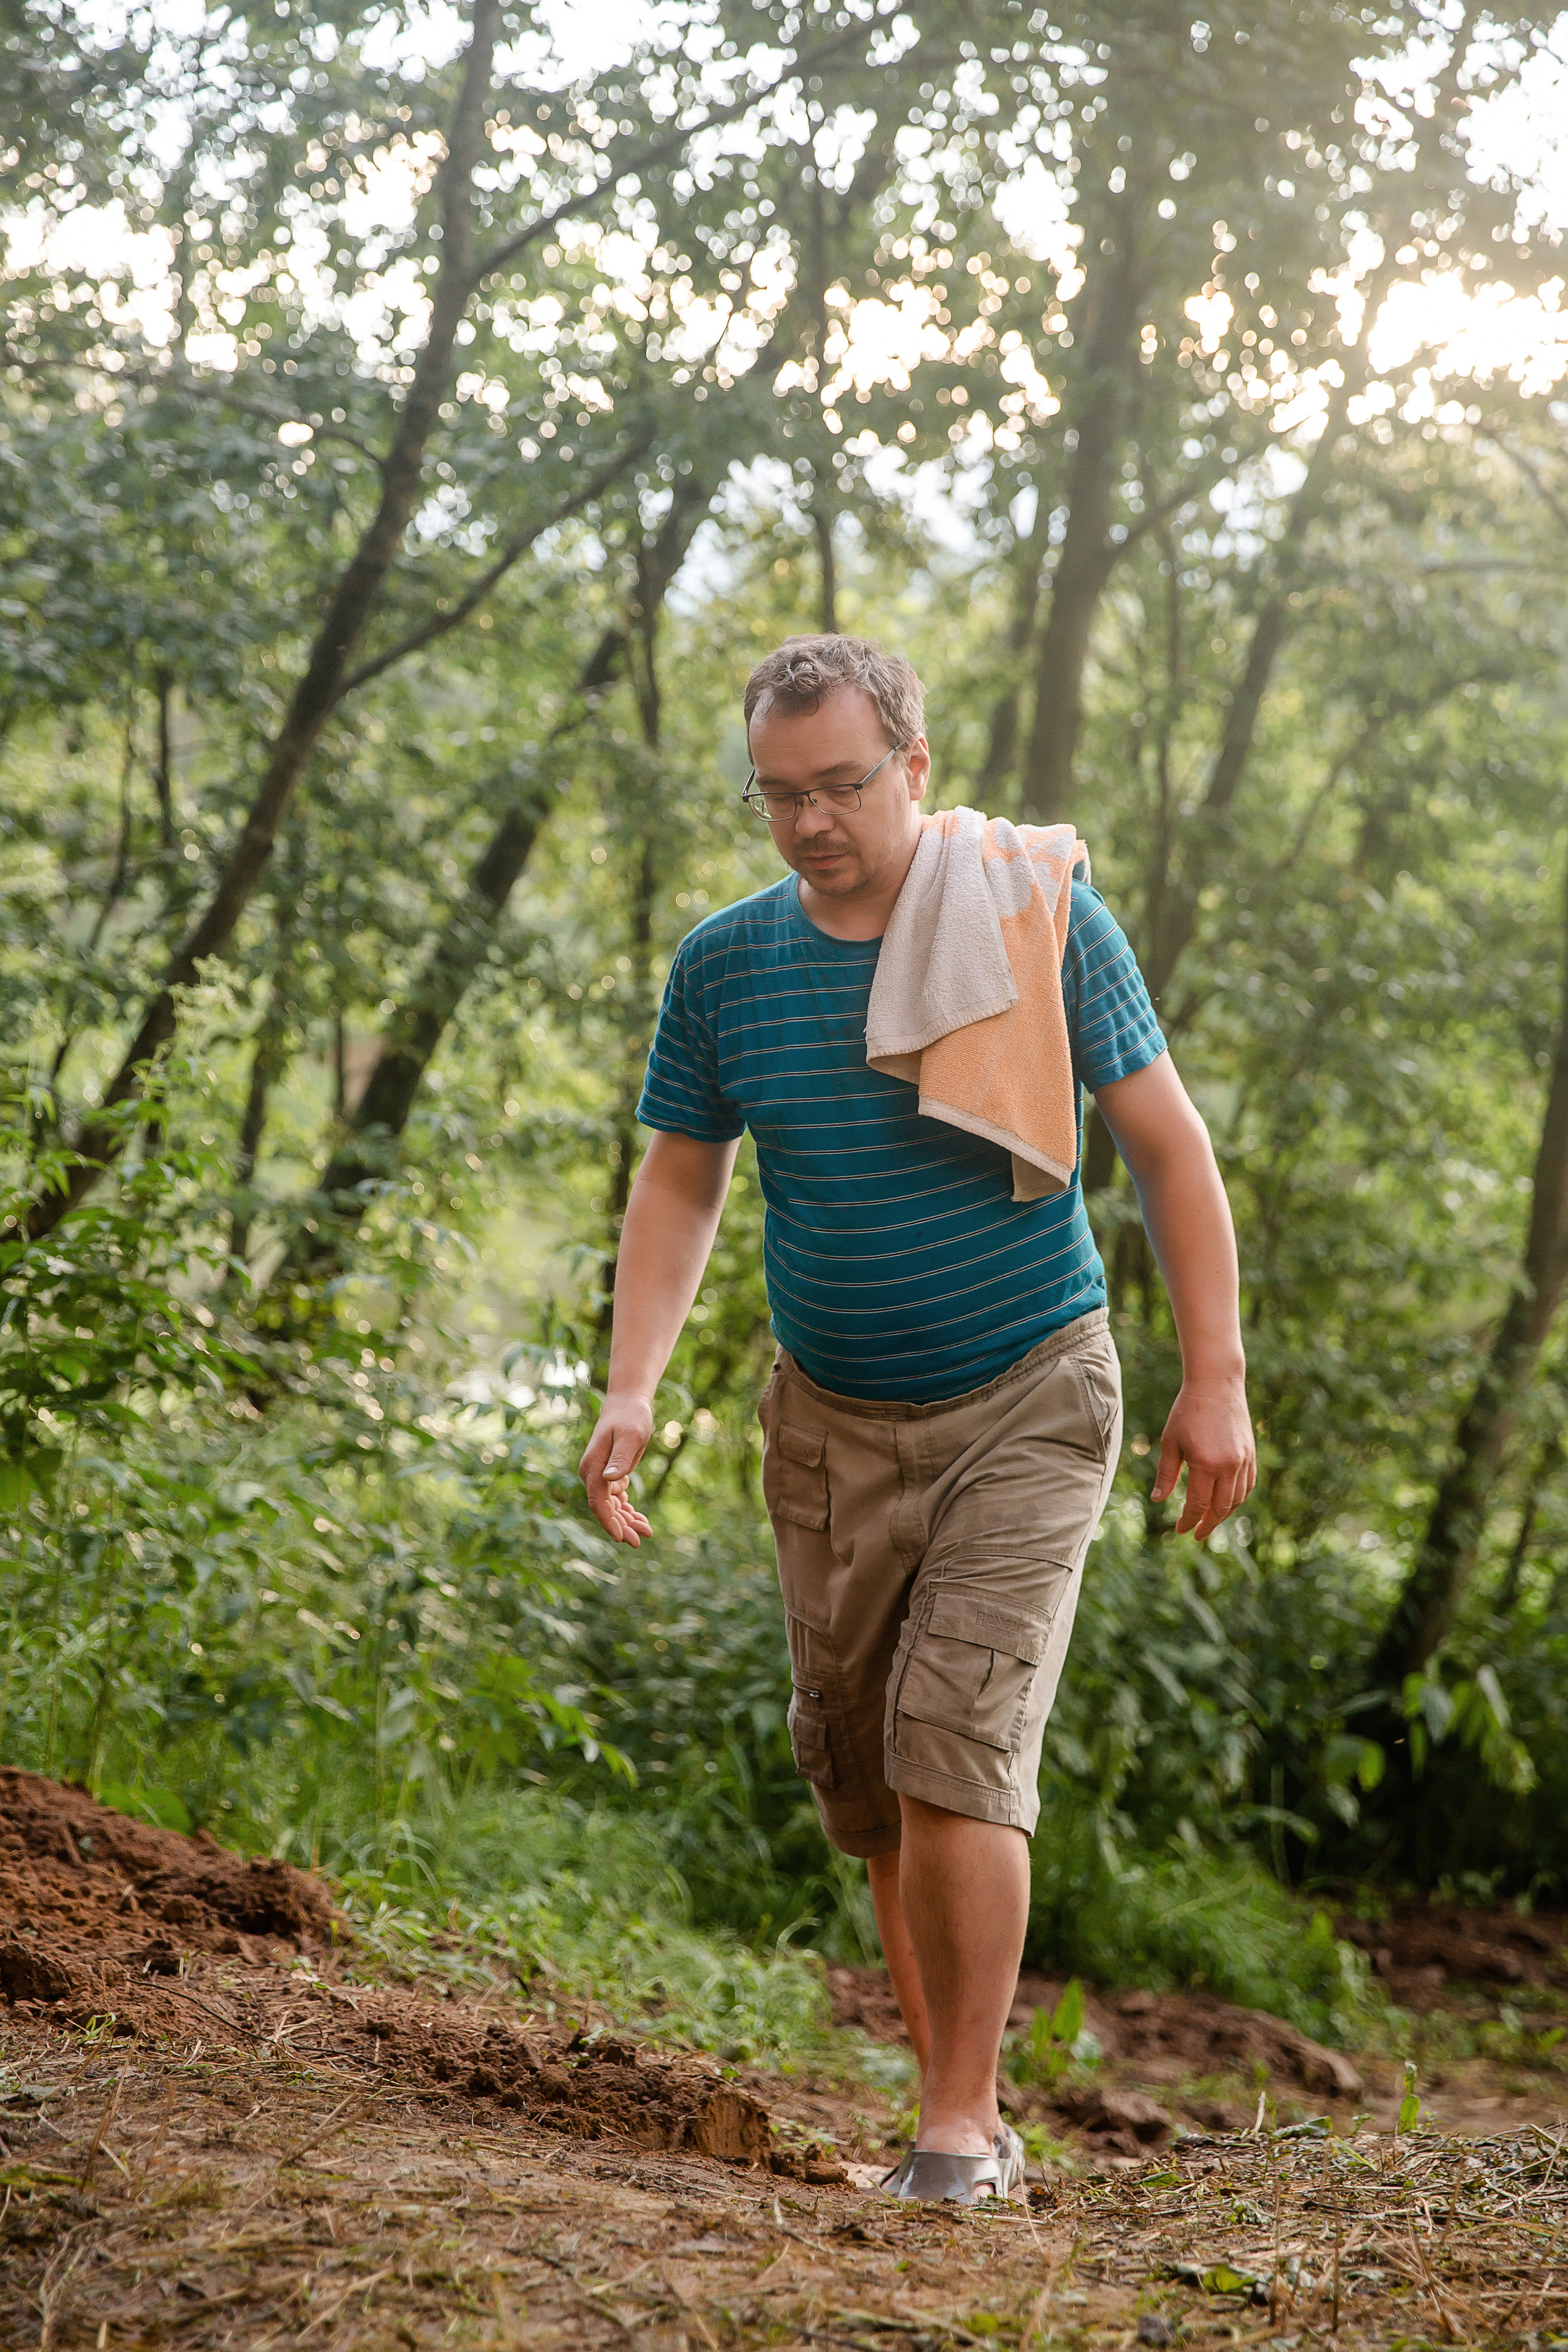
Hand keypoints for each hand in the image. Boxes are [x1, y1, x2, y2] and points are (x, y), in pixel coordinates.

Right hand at [578, 1393, 655, 1545]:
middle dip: (621, 1526)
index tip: (621, 1538)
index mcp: (593, 1467)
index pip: (597, 1501)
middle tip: (641, 1540)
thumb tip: (609, 1480)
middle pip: (604, 1508)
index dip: (608, 1521)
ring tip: (647, 1532)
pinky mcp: (611, 1476)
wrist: (629, 1404)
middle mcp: (593, 1474)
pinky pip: (617, 1500)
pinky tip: (641, 1520)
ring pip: (611, 1507)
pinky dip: (627, 1511)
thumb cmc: (631, 1417)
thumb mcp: (630, 1435)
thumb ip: (620, 1458)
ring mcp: (601, 1476)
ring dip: (627, 1521)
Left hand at [1151, 1374, 1255, 1541]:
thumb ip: (1166, 1474)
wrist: (1216, 1384)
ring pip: (1237, 1499)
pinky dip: (1238, 1498)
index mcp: (1205, 1465)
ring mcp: (1243, 1460)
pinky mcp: (1251, 1454)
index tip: (1180, 1530)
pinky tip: (1227, 1501)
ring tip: (1210, 1520)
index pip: (1197, 1505)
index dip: (1188, 1521)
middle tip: (1197, 1534)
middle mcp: (1228, 1466)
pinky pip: (1247, 1485)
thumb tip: (1158, 1501)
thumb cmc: (1187, 1411)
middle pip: (1220, 1508)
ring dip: (1224, 1514)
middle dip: (1208, 1524)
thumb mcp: (1170, 1442)